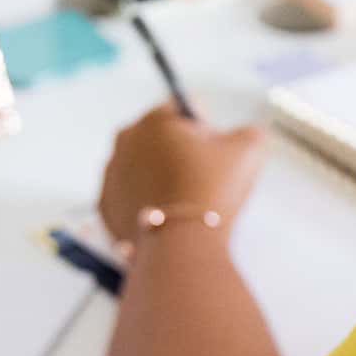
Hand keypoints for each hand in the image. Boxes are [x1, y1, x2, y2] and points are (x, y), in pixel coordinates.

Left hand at [99, 105, 267, 244]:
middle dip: (181, 152)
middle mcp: (125, 141)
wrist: (180, 247)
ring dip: (163, 177)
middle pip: (161, 137)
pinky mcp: (106, 208)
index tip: (216, 153)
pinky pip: (132, 196)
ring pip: (144, 167)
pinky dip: (149, 202)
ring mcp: (111, 176)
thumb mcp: (248, 150)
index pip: (185, 108)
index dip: (207, 129)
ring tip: (188, 201)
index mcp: (155, 119)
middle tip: (205, 179)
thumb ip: (249, 132)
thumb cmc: (212, 191)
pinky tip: (170, 217)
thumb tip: (246, 134)